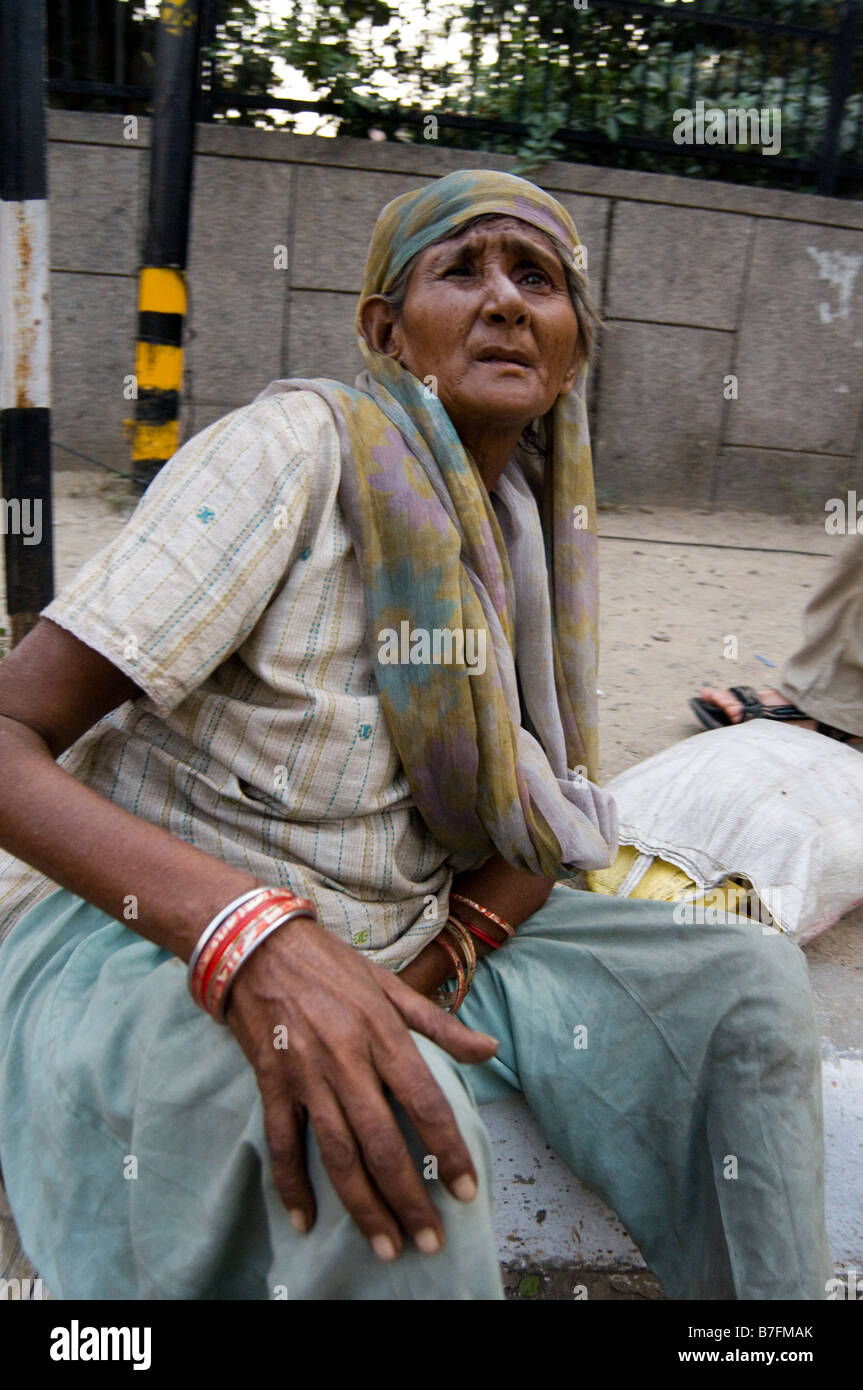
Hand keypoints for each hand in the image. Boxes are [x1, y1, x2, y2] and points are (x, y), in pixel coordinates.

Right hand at [224, 915, 498, 1259]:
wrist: (257, 946)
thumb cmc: (330, 965)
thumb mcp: (389, 985)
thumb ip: (438, 1024)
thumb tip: (489, 1050)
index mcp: (382, 1034)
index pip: (425, 1102)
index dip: (448, 1150)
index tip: (466, 1190)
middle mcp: (347, 1060)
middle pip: (383, 1143)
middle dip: (409, 1198)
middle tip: (430, 1242)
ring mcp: (306, 1076)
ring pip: (338, 1155)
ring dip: (364, 1206)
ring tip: (386, 1246)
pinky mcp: (271, 1085)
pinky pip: (282, 1144)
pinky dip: (292, 1185)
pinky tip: (306, 1222)